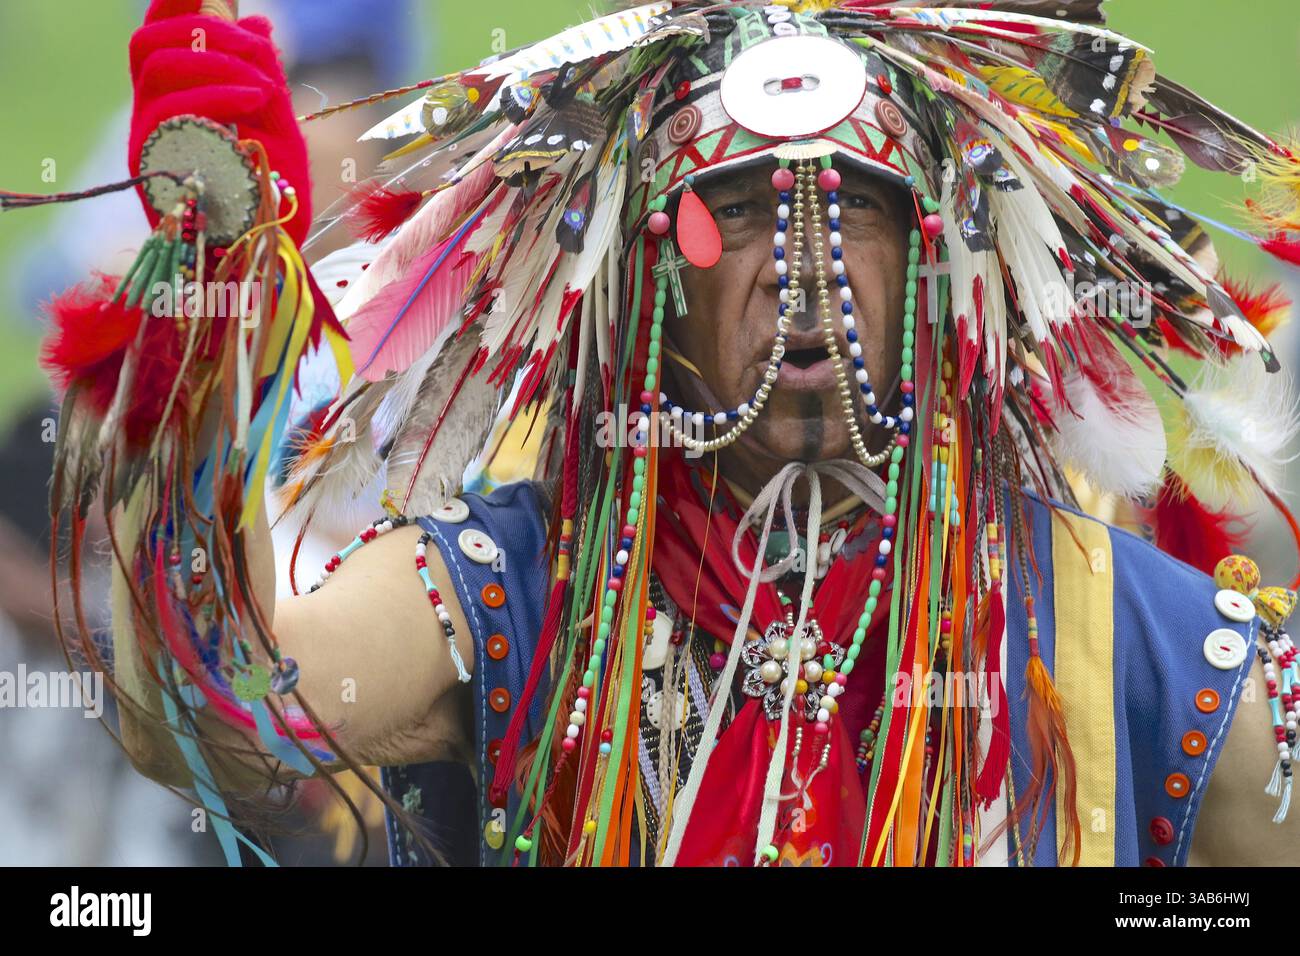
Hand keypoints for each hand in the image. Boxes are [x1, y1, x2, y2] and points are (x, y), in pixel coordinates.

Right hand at [126, 0, 311, 243]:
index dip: (174, 5)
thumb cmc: (273, 197)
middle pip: (148, 43)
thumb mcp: (275, 123)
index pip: (158, 38)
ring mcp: (149, 139)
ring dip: (218, 61)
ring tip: (264, 87)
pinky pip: (172, 108)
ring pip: (158, 67)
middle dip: (205, 30)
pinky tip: (254, 100)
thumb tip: (256, 20)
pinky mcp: (155, 164)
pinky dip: (219, 93)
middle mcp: (152, 116)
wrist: (268, 255)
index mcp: (175, 101)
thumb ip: (262, 74)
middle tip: (256, 48)